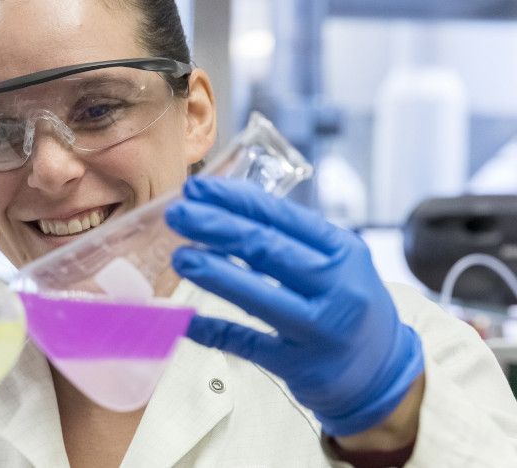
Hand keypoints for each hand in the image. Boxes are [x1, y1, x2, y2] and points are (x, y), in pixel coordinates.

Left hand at [164, 177, 423, 436]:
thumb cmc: (346, 302)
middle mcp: (336, 289)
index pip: (282, 218)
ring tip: (180, 257)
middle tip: (177, 214)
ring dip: (214, 274)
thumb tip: (221, 206)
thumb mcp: (336, 261)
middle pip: (268, 250)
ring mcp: (319, 331)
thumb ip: (290, 237)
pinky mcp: (300, 366)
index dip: (235, 201)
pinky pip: (247, 345)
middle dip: (216, 228)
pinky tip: (184, 320)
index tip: (197, 189)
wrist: (382, 369)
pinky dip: (213, 331)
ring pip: (259, 297)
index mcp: (343, 251)